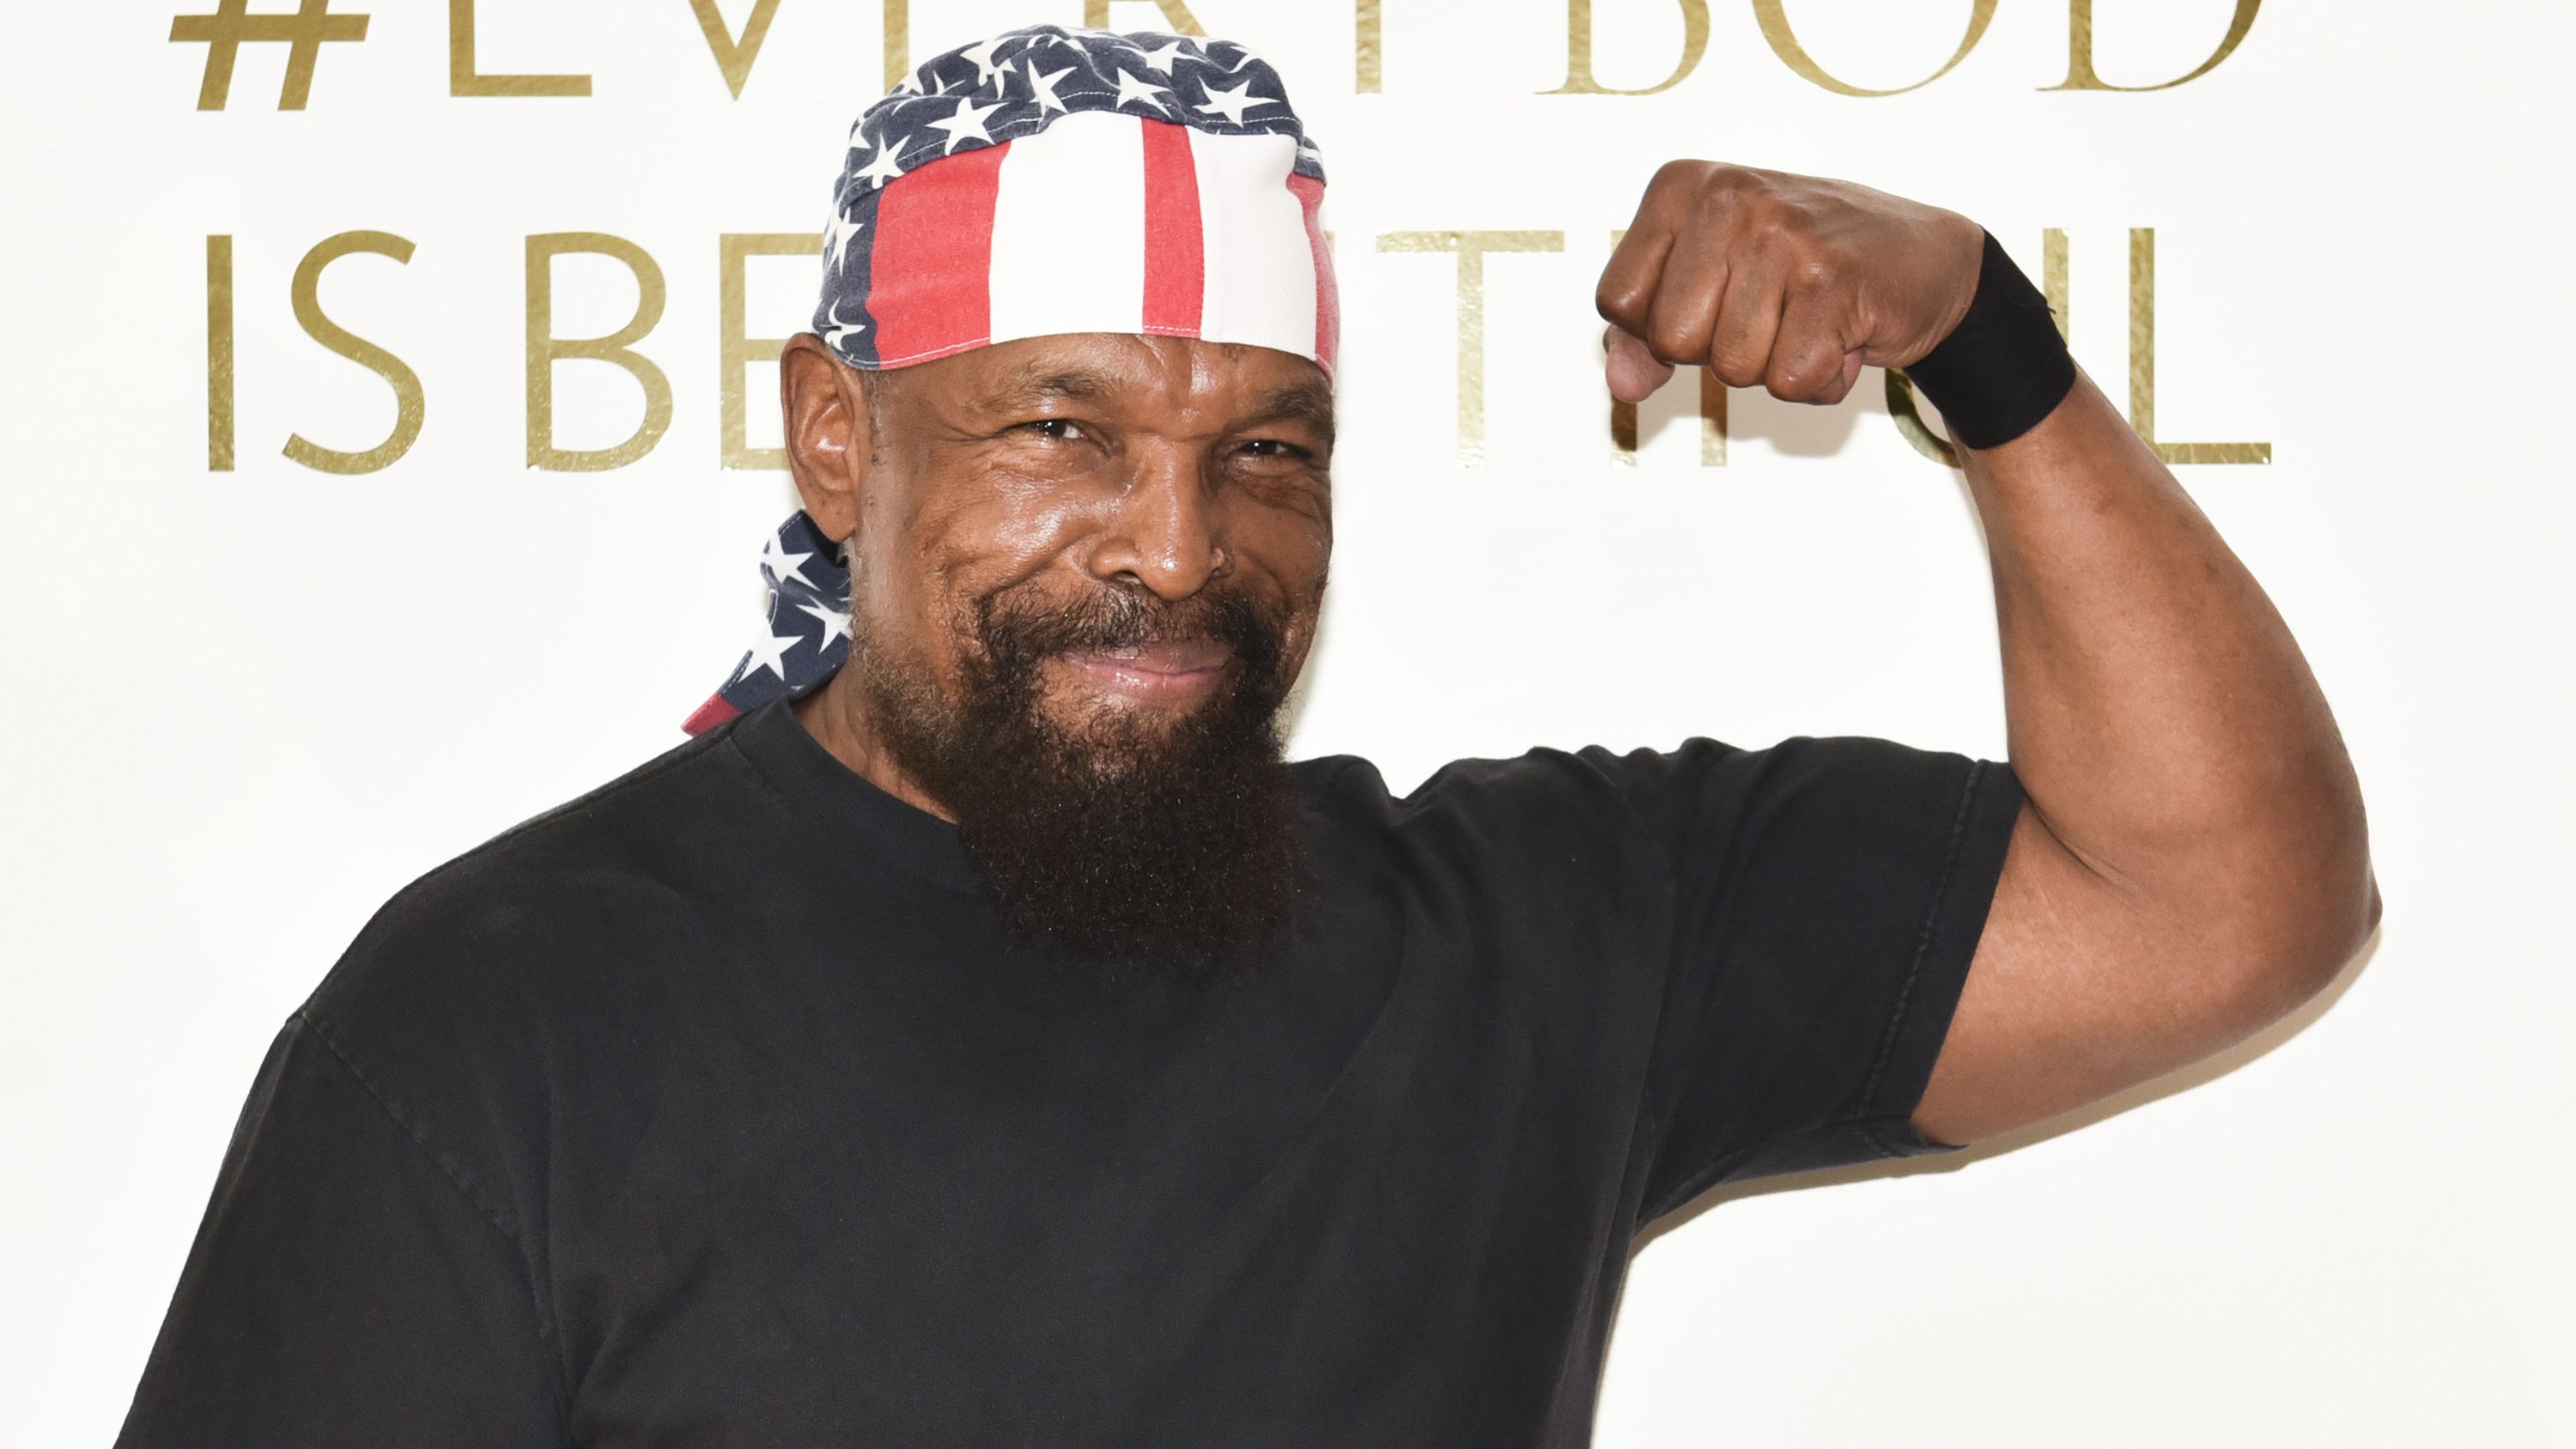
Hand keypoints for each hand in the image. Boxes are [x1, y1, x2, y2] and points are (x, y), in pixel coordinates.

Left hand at [1597, 161, 1984, 406]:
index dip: (1660, 328)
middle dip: (1718, 352)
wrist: (1924, 259)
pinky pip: (1789, 382)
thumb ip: (1646, 336)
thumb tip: (1622, 387)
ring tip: (1810, 320)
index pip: (1617, 302)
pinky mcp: (1833, 279)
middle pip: (1671, 340)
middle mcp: (1727, 196)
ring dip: (1775, 367)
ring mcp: (1782, 233)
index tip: (1716, 299)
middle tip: (1772, 312)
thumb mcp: (1711, 283)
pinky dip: (1820, 382)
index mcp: (1680, 186)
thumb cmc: (1802, 271)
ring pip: (1730, 367)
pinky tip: (1843, 336)